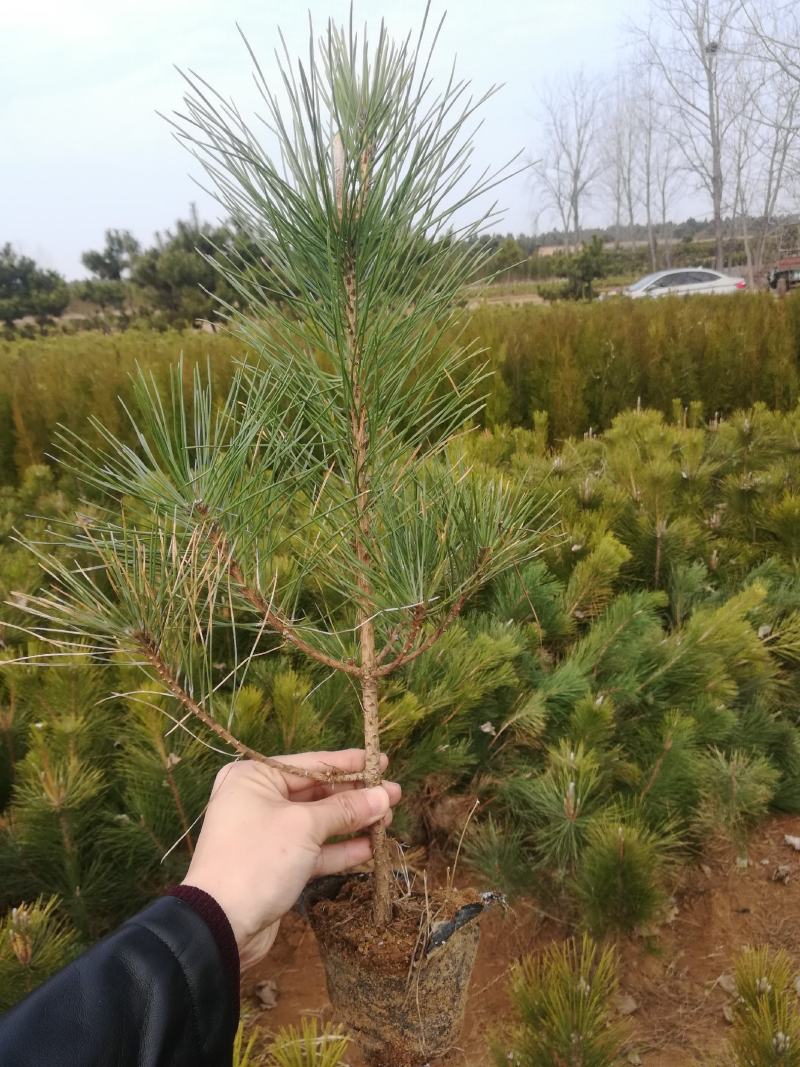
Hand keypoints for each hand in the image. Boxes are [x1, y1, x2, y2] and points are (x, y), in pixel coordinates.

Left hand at [181, 750, 400, 970]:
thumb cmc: (257, 860)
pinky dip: (340, 849)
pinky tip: (371, 847)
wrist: (220, 925)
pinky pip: (314, 850)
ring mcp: (268, 834)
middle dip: (356, 795)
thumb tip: (383, 795)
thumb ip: (346, 809)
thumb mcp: (304, 827)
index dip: (350, 763)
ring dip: (353, 822)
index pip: (312, 763)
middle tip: (394, 793)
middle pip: (317, 792)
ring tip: (389, 819)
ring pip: (319, 822)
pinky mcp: (277, 865)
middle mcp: (258, 800)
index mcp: (254, 778)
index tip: (383, 762)